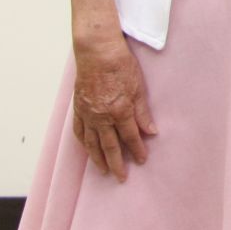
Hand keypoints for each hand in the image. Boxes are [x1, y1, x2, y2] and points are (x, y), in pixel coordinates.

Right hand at [70, 39, 156, 181]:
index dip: (137, 150)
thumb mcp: (139, 88)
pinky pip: (79, 131)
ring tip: (103, 170)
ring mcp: (87, 114)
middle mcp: (101, 116)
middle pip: (109, 145)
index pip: (130, 136)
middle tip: (121, 177)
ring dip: (98, 158)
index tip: (141, 161)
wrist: (97, 52)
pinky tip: (87, 150)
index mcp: (120, 110)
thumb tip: (152, 132)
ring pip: (92, 143)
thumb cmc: (121, 66)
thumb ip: (143, 112)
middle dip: (116, 162)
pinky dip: (83, 143)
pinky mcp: (78, 109)